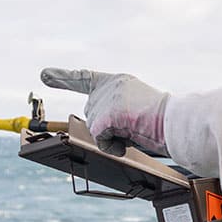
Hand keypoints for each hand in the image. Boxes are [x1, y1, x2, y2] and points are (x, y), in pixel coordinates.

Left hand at [40, 68, 169, 156]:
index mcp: (119, 81)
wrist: (177, 123)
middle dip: (105, 127)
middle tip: (135, 128)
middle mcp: (110, 86)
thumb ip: (115, 112)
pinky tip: (131, 139)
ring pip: (95, 129)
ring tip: (138, 132)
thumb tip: (98, 130)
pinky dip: (114, 146)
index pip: (86, 78)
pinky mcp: (106, 115)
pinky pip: (100, 140)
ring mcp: (107, 99)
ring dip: (114, 138)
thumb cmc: (165, 122)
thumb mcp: (137, 109)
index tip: (44, 75)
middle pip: (91, 113)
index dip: (63, 77)